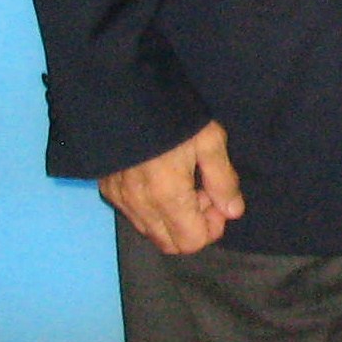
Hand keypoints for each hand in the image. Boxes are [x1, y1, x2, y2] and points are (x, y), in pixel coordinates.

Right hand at [99, 121, 242, 254]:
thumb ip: (223, 181)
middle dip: (193, 226)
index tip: (218, 199)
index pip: (192, 242)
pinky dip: (152, 209)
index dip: (212, 227)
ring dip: (172, 218)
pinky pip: (134, 216)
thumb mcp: (209, 141)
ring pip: (151, 232)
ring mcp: (120, 200)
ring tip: (183, 183)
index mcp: (168, 197)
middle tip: (202, 191)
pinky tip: (161, 180)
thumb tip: (233, 211)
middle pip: (171, 244)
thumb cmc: (173, 116)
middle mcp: (140, 206)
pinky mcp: (107, 190)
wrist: (124, 97)